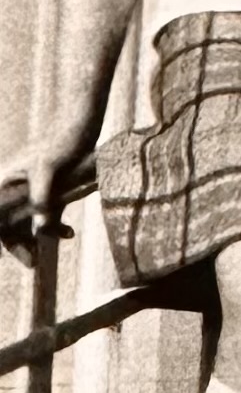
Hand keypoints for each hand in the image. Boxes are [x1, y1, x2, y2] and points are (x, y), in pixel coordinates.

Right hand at [0, 121, 87, 259]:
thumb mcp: (47, 171)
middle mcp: (12, 187)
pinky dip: (54, 225)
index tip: (14, 255)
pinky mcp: (47, 190)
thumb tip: (40, 229)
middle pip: (8, 223)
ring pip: (26, 221)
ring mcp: (30, 190)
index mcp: (3, 182)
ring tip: (46, 253)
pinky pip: (45, 214)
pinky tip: (68, 233)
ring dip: (38, 237)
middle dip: (20, 244)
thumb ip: (42, 200)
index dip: (2, 238)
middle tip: (33, 264)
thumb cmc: (59, 145)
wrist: (80, 129)